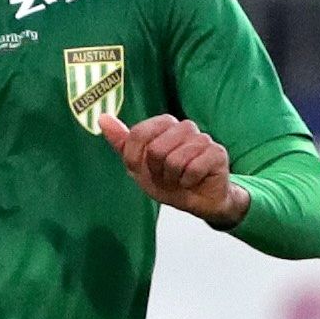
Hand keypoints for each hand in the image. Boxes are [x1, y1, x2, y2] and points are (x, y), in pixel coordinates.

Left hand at [96, 113, 247, 227]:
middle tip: (164, 175)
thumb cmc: (167, 179)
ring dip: (172, 177)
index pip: (139, 133)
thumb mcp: (138, 164)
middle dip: (155, 170)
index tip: (138, 167)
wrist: (196, 200)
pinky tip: (192, 180)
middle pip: (155, 148)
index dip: (134, 156)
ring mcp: (203, 138)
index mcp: (164, 125)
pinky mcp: (217, 153)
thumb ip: (121, 142)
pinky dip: (188, 182)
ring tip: (178, 178)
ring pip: (174, 160)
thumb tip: (102, 118)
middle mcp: (184, 127)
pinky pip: (193, 169)